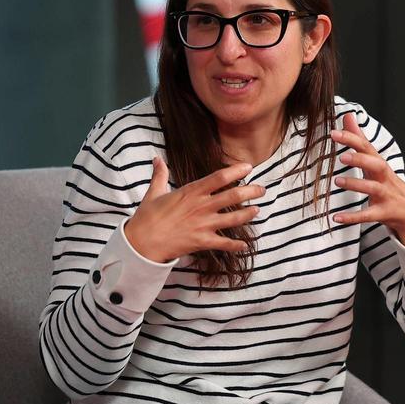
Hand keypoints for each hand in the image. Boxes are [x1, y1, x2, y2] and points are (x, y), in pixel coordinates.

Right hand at [123, 156, 264, 262]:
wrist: (142, 242)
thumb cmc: (147, 217)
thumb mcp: (154, 192)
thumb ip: (160, 175)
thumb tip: (156, 159)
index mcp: (191, 192)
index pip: (219, 178)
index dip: (236, 171)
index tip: (249, 167)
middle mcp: (201, 207)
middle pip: (232, 196)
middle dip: (251, 191)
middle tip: (262, 189)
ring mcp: (203, 225)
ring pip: (233, 218)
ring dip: (247, 214)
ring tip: (256, 210)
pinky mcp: (202, 241)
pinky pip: (224, 243)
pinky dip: (236, 245)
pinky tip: (245, 245)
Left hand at [330, 112, 404, 247]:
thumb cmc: (387, 182)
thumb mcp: (374, 161)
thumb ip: (360, 139)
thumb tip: (347, 114)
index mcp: (379, 164)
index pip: (367, 148)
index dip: (352, 139)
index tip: (334, 133)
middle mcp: (384, 178)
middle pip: (377, 165)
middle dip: (361, 160)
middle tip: (342, 157)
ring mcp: (386, 195)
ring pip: (373, 189)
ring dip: (356, 185)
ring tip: (337, 182)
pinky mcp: (384, 213)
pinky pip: (368, 215)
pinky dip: (352, 217)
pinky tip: (336, 218)